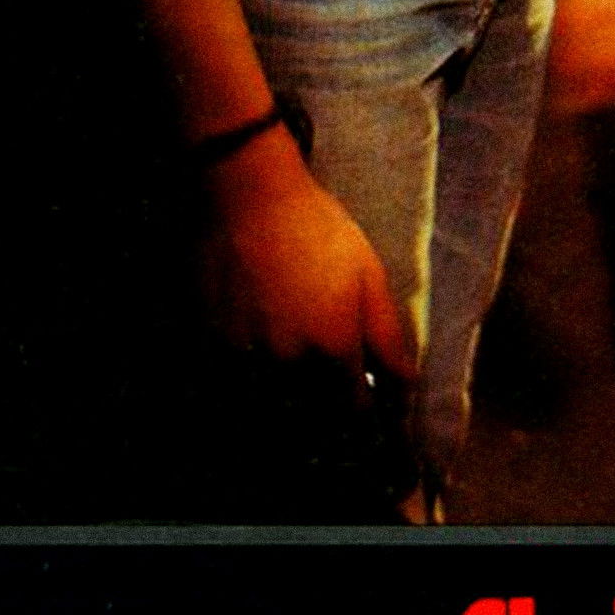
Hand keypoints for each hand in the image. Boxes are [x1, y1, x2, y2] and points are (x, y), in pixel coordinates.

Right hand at [198, 123, 413, 386]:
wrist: (249, 198)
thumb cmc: (317, 229)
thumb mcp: (368, 273)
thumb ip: (386, 335)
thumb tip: (403, 382)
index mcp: (334, 346)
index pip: (355, 412)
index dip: (367, 412)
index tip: (369, 404)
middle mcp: (290, 363)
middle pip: (313, 416)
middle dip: (328, 412)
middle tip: (334, 392)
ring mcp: (246, 359)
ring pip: (273, 407)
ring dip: (290, 404)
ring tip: (298, 376)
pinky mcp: (211, 349)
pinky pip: (235, 386)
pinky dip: (251, 384)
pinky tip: (262, 356)